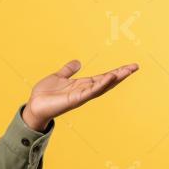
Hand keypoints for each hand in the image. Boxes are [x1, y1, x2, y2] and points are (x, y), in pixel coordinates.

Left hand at [22, 59, 139, 130]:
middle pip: (107, 82)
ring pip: (101, 87)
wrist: (34, 105)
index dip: (116, 72)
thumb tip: (78, 62)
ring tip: (125, 71)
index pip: (103, 77)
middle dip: (121, 75)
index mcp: (82, 85)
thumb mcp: (58, 77)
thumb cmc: (45, 94)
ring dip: (113, 79)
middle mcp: (84, 91)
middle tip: (135, 67)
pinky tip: (108, 78)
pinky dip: (99, 85)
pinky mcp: (74, 100)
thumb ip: (68, 70)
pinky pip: (90, 92)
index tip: (130, 66)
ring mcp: (81, 96)